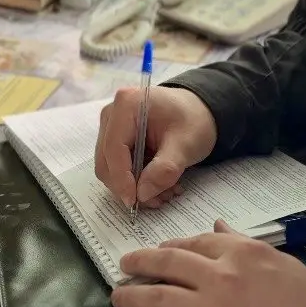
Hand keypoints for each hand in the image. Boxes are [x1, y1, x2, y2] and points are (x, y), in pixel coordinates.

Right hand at [96, 87, 216, 207]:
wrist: (198, 112)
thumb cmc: (193, 121)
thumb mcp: (186, 145)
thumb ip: (164, 170)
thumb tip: (141, 194)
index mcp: (127, 105)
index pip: (113, 148)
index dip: (121, 178)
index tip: (134, 201)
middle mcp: (112, 113)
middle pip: (106, 160)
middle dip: (127, 186)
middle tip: (156, 200)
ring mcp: (111, 126)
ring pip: (109, 167)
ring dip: (132, 186)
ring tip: (163, 192)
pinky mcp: (116, 138)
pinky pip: (116, 167)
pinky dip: (134, 181)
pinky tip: (157, 183)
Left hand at [110, 221, 305, 306]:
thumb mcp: (280, 263)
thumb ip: (242, 242)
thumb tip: (216, 225)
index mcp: (241, 253)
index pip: (197, 240)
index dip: (174, 244)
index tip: (161, 249)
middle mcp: (222, 278)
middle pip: (169, 262)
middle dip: (142, 262)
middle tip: (125, 264)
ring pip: (158, 298)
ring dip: (132, 296)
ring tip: (118, 296)